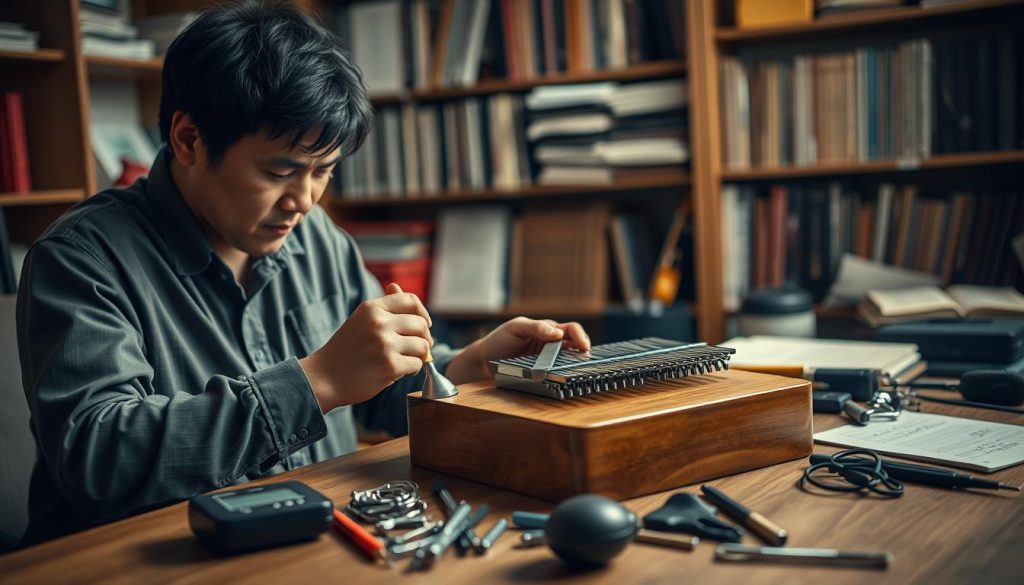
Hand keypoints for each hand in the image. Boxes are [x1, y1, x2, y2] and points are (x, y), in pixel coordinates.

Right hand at [299, 283, 431, 412]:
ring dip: (418, 355)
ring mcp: (385, 344)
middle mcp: (379, 322)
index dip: (423, 313)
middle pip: (421, 324)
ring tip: (405, 359)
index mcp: (372, 308)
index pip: (411, 301)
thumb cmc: (346, 349)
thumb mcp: (360, 320)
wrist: (324, 378)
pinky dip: (411, 369)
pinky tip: (397, 371)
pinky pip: (417, 364)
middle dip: (424, 337)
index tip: (424, 324)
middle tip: (416, 348)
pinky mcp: (390, 366)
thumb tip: (396, 286)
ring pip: (423, 345)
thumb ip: (382, 306)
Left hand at [445, 317, 590, 383]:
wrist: (484, 360)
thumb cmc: (499, 340)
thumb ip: (535, 327)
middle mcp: (551, 343)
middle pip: (575, 344)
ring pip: (569, 360)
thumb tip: (557, 333)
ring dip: (576, 363)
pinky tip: (566, 377)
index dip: (579, 336)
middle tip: (585, 358)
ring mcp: (547, 359)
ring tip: (579, 368)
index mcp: (547, 329)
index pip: (570, 329)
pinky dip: (564, 374)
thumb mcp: (515, 328)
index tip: (583, 346)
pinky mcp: (542, 373)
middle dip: (583, 350)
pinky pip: (557, 373)